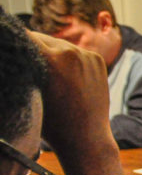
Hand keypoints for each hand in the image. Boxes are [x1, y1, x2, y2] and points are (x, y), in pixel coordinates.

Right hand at [28, 31, 122, 174]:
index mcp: (52, 58)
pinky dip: (67, 59)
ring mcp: (87, 55)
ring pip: (58, 44)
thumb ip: (22, 67)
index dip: (14, 43)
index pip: (23, 36)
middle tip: (25, 62)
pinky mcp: (97, 60)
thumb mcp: (28, 92)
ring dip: (50, 52)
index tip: (10, 51)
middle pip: (40, 38)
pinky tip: (65, 77)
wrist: (86, 138)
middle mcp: (71, 52)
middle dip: (30, 47)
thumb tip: (14, 50)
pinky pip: (75, 52)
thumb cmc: (51, 123)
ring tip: (46, 72)